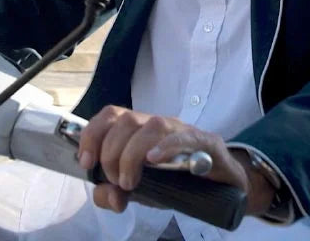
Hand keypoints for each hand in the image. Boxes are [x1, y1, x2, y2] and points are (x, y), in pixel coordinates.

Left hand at [76, 106, 275, 215]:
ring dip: (132, 153)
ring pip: (152, 125)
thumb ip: (114, 194)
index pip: (110, 115)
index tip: (85, 161)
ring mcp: (183, 131)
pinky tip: (154, 160)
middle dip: (111, 153)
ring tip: (130, 181)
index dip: (92, 135)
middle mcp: (159, 125)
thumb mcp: (138, 192)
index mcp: (139, 131)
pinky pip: (185, 137)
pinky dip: (166, 146)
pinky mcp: (207, 143)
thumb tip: (108, 195)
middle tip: (117, 181)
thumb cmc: (179, 183)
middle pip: (126, 121)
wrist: (224, 189)